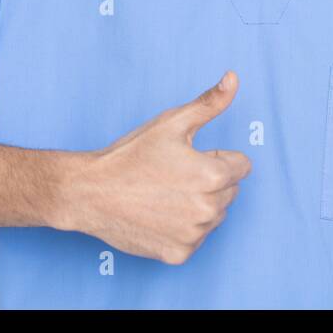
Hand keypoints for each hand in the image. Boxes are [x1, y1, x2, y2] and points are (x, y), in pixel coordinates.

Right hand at [67, 71, 251, 263]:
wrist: (90, 192)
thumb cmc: (130, 156)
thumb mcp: (171, 122)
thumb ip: (210, 103)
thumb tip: (233, 78)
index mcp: (213, 175)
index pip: (241, 166)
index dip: (214, 157)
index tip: (186, 158)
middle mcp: (209, 209)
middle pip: (229, 191)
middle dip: (209, 181)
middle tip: (171, 175)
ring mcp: (194, 235)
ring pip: (214, 215)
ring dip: (197, 205)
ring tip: (163, 194)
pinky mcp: (179, 254)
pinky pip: (195, 237)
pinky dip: (181, 228)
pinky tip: (158, 215)